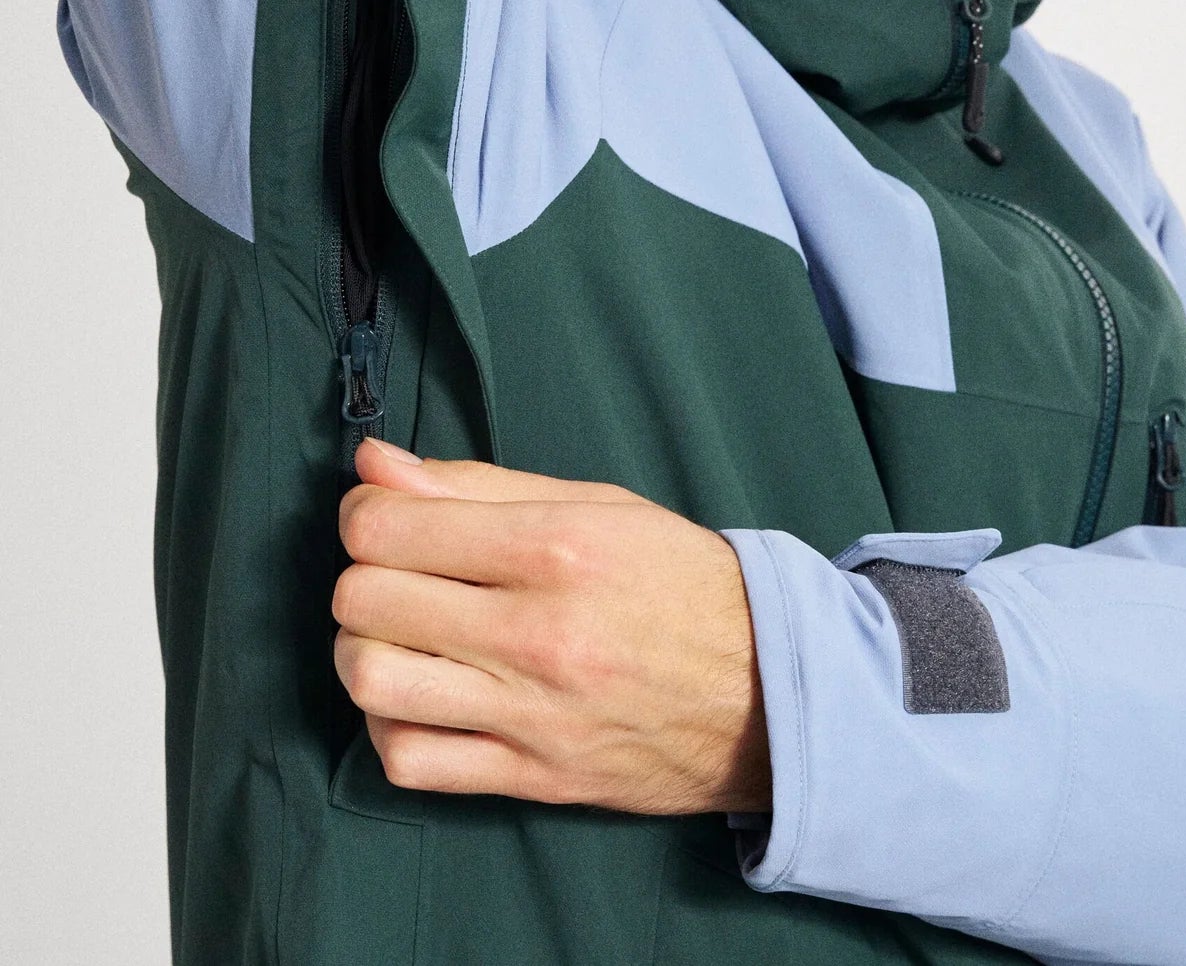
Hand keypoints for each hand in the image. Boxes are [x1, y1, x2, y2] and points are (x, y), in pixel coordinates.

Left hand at [333, 439, 770, 814]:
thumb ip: (477, 485)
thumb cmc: (680, 582)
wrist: (768, 688)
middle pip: (367, 599)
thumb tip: (373, 464)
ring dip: (362, 650)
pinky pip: (408, 759)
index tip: (385, 515)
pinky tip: (416, 694)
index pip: (391, 527)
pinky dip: (389, 723)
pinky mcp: (530, 776)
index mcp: (557, 547)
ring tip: (396, 634)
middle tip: (396, 572)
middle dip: (363, 576)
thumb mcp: (595, 505)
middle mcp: (538, 631)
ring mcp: (531, 712)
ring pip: (373, 680)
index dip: (366, 513)